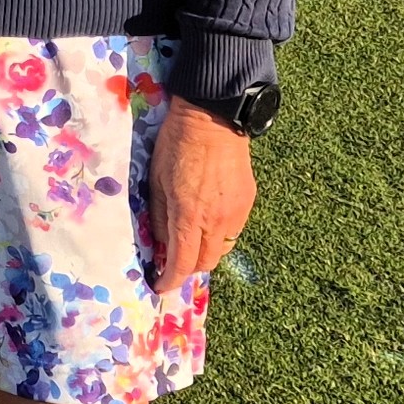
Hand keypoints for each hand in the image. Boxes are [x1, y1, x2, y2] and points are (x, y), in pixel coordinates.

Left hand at [144, 97, 256, 288]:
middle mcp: (217, 220)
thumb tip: (160, 242)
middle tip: (171, 262)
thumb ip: (158, 216)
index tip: (159, 285)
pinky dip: (218, 236)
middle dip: (187, 269)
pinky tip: (206, 223)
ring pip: (221, 250)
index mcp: (189, 216)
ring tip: (188, 242)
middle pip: (205, 263)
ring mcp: (236, 212)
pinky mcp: (248, 201)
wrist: (213, 118)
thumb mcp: (155, 181)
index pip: (182, 263)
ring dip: (204, 253)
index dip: (170, 280)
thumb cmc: (176, 146)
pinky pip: (233, 231)